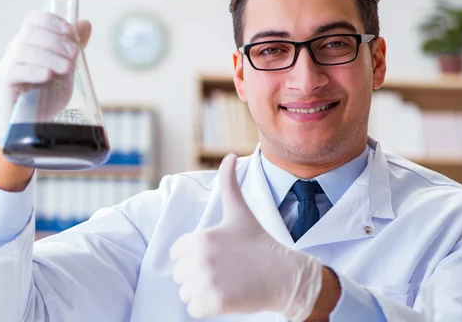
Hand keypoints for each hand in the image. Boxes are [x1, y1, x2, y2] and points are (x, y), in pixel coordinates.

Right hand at [0, 11, 91, 146]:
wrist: (36, 120)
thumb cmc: (48, 91)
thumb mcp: (66, 67)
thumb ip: (73, 46)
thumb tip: (85, 23)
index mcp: (30, 40)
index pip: (34, 19)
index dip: (51, 21)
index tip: (69, 31)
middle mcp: (16, 48)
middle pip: (31, 33)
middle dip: (56, 41)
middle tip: (74, 54)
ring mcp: (9, 64)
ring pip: (24, 51)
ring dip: (49, 56)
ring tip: (66, 67)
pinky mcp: (7, 82)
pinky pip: (16, 71)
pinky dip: (34, 71)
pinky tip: (48, 75)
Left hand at [169, 154, 323, 320]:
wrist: (285, 274)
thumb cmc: (259, 243)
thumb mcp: (240, 212)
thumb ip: (229, 183)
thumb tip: (229, 156)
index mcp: (200, 237)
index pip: (177, 255)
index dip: (195, 257)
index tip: (218, 255)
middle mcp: (200, 258)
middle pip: (181, 276)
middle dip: (199, 276)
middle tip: (226, 270)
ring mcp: (208, 281)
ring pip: (186, 294)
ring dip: (203, 293)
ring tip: (227, 283)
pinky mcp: (216, 303)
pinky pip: (195, 310)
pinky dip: (207, 308)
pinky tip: (228, 297)